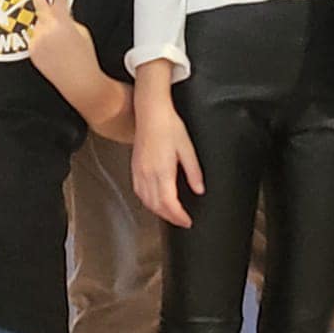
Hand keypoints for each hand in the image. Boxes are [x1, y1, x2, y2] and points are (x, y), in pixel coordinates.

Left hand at [24, 0, 95, 80]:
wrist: (79, 82)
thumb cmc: (84, 58)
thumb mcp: (82, 32)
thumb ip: (67, 20)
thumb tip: (57, 17)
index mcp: (64, 23)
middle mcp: (47, 30)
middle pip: (40, 7)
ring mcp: (37, 41)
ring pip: (40, 27)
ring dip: (48, 31)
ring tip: (60, 47)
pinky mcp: (31, 51)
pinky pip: (36, 40)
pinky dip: (43, 43)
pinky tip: (53, 53)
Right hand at [132, 95, 204, 228]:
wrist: (150, 111)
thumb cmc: (169, 125)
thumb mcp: (187, 148)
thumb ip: (193, 171)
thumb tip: (199, 189)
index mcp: (162, 171)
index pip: (169, 204)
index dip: (179, 217)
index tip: (187, 221)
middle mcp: (147, 174)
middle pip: (157, 206)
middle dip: (170, 217)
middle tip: (181, 221)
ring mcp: (139, 171)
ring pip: (146, 201)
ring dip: (158, 211)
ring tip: (170, 215)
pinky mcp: (134, 167)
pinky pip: (139, 191)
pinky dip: (147, 202)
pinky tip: (154, 201)